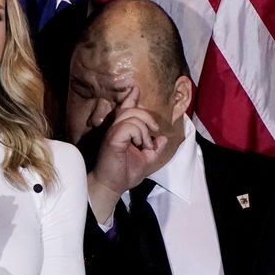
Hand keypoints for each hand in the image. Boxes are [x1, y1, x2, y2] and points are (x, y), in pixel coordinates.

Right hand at [86, 88, 167, 223]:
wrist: (111, 186)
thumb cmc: (123, 174)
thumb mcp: (146, 160)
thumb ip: (154, 149)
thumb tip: (163, 138)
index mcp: (121, 132)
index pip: (125, 109)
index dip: (131, 98)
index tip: (135, 89)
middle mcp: (115, 129)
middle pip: (132, 110)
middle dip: (148, 117)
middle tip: (153, 132)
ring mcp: (113, 133)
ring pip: (133, 116)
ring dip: (145, 131)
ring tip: (145, 145)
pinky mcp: (112, 138)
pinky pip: (130, 126)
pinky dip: (140, 134)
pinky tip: (140, 145)